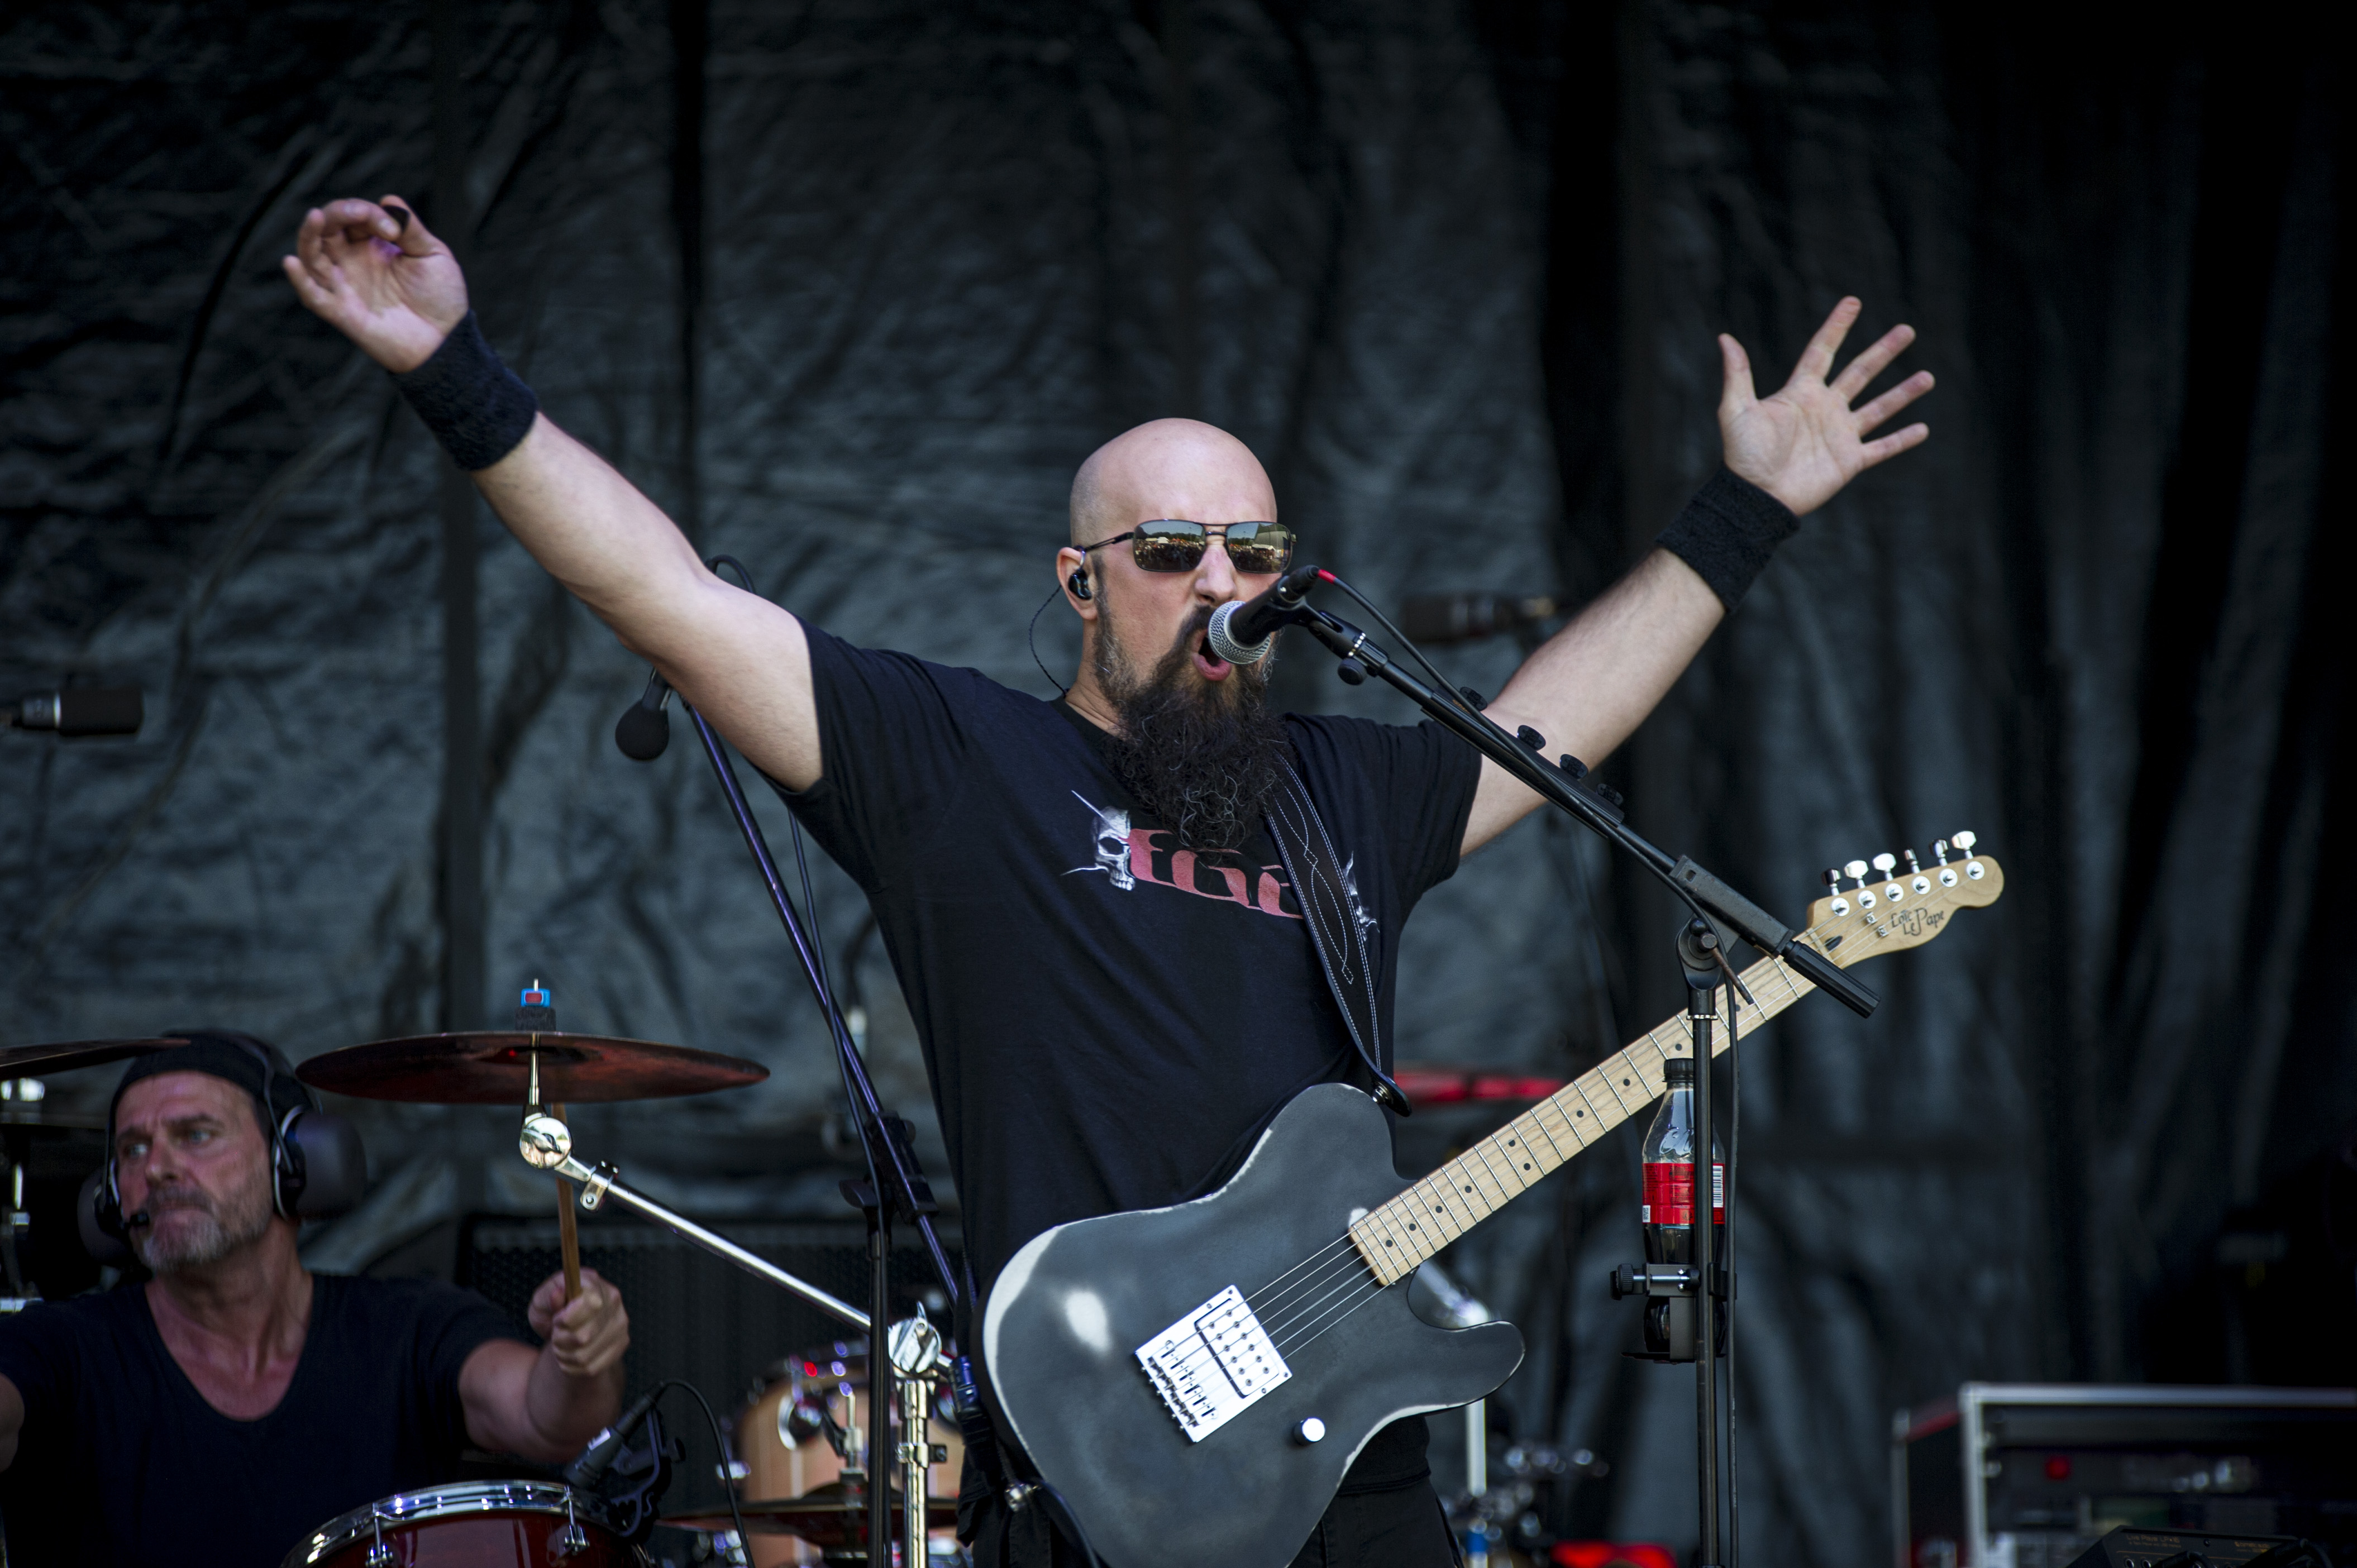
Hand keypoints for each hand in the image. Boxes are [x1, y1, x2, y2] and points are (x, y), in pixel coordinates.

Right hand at [281, 195, 467, 372]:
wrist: (447, 339)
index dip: (368, 213)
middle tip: (359, 212)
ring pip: (312, 256)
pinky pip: (313, 297)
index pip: (353, 217)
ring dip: (309, 235)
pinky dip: (300, 281)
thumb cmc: (440, 297)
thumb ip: (411, 229)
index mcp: (371, 245)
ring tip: (315, 216)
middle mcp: (351, 262)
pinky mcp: (342, 312)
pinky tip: (291, 263)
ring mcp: (344, 286)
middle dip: (337, 213)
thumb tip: (389, 199)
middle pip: (326, 229)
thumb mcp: (432, 255)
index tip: (394, 231)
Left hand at [526, 1267, 629, 1379]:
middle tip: (555, 1334)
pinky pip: (591, 1368)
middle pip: (584, 1336)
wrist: (567, 1327)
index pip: (590, 1304)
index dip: (568, 1318)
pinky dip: (572, 1367)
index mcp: (594, 1283)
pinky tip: (569, 1356)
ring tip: (560, 1346)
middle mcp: (613, 1302)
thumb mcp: (541, 1301)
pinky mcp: (620, 1345)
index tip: (557, 1320)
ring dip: (564, 1355)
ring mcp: (620, 1324)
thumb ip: (547, 1297)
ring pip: (585, 1355)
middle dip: (560, 1340)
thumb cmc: (552, 1309)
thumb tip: (557, 1294)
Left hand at [1717, 297, 1932, 516]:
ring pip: (1878, 408)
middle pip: (1860, 373)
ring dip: (1903, 393)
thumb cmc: (1743, 456)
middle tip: (1907, 330)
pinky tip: (1923, 428)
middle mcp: (1824, 410)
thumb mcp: (1736, 410)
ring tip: (1928, 377)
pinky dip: (1902, 440)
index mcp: (1800, 393)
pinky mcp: (1849, 461)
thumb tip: (1725, 338)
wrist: (1756, 497)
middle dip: (1883, 351)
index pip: (1823, 351)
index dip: (1837, 327)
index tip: (1853, 302)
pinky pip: (1882, 448)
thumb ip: (1737, 374)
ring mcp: (1839, 435)